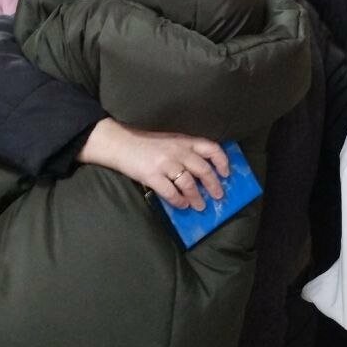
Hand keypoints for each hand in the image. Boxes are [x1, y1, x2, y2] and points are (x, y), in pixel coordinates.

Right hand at [77, 118, 228, 210]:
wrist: (120, 143)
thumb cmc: (146, 144)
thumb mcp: (170, 142)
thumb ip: (185, 152)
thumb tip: (202, 172)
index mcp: (183, 141)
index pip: (210, 148)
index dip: (222, 161)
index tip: (226, 173)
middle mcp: (177, 151)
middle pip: (203, 169)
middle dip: (213, 184)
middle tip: (218, 196)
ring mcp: (164, 163)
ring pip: (188, 182)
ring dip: (196, 196)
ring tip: (200, 206)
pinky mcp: (152, 175)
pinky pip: (170, 192)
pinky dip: (179, 201)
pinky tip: (182, 205)